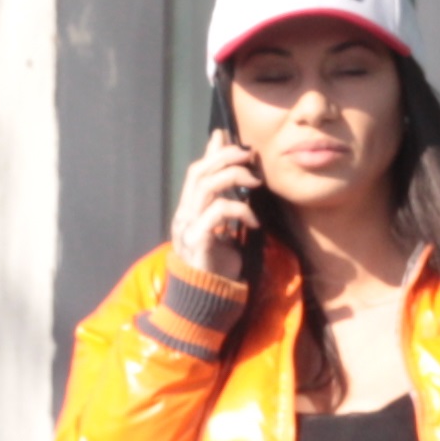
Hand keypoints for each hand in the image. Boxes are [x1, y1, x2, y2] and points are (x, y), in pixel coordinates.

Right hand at [169, 132, 259, 280]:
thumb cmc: (217, 263)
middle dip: (226, 158)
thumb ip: (224, 202)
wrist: (207, 299)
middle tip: (250, 156)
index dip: (213, 153)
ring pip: (206, 187)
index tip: (233, 141)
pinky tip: (254, 222)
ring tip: (255, 182)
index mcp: (188, 210)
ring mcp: (188, 227)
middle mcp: (184, 215)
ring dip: (233, 177)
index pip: (196, 171)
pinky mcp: (199, 240)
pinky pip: (218, 212)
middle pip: (199, 173)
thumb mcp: (223, 228)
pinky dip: (240, 210)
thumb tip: (234, 182)